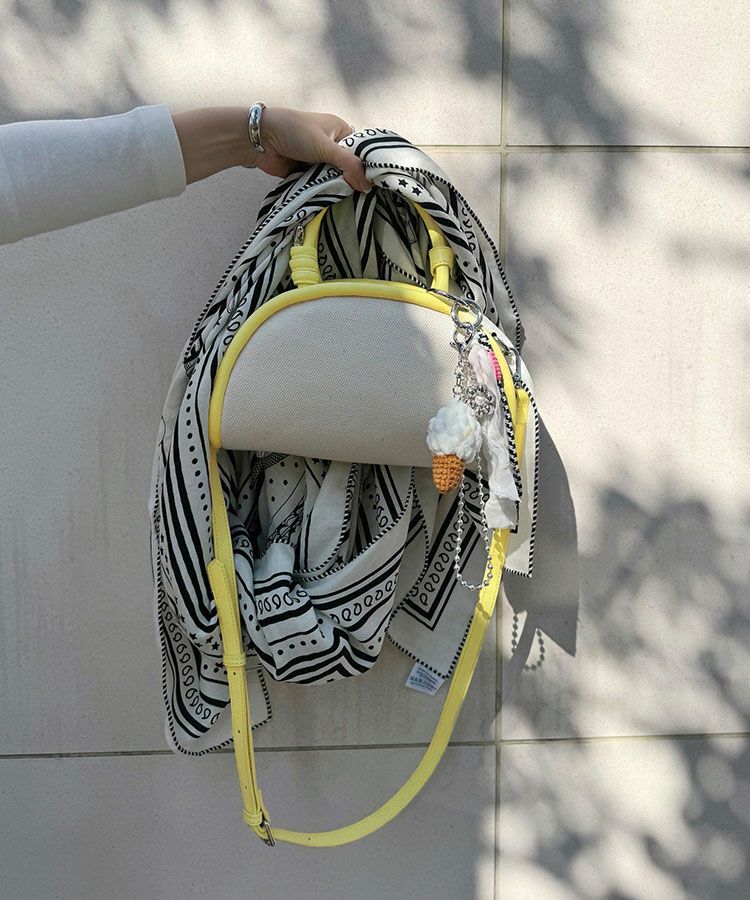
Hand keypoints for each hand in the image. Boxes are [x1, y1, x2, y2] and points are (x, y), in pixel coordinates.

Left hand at [172, 105, 370, 191]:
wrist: (261, 140)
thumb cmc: (295, 132)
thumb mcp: (327, 147)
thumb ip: (348, 165)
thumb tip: (367, 186)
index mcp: (340, 131)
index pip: (361, 152)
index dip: (367, 167)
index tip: (376, 184)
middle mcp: (332, 146)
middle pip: (348, 168)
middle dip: (351, 181)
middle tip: (364, 199)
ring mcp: (319, 161)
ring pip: (335, 179)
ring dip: (337, 189)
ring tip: (350, 204)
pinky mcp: (307, 174)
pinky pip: (321, 186)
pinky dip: (324, 193)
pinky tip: (334, 204)